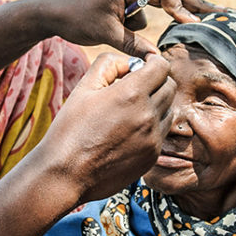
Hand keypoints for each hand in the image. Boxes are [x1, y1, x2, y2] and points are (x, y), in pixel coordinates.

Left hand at [26, 0, 217, 56]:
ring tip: (190, 22)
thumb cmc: (76, 18)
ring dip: (158, 18)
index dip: (182, 7)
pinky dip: (144, 21)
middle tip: (222, 12)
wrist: (51, 10)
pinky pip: (142, 11)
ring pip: (156, 4)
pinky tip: (133, 28)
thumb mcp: (106, 34)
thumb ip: (133, 44)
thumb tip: (156, 58)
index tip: (197, 22)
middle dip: (195, 3)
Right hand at [30, 52, 174, 204]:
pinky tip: (129, 131)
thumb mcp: (83, 87)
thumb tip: (130, 62)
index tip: (144, 65)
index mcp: (131, 94)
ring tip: (132, 110)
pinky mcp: (152, 157)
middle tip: (138, 86)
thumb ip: (109, 65)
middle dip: (158, 81)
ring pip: (169, 110)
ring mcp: (152, 138)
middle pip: (170, 87)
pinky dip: (152, 127)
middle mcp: (147, 115)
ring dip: (157, 104)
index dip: (154, 62)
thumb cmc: (69, 129)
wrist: (66, 174)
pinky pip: (162, 133)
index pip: (162, 66)